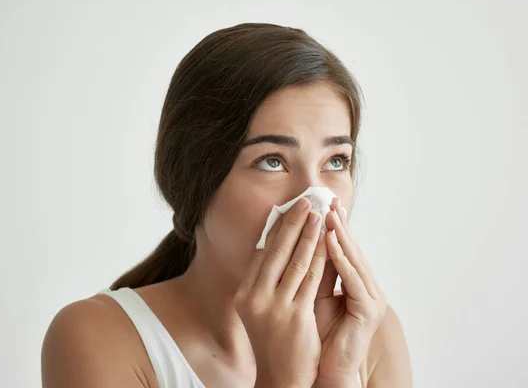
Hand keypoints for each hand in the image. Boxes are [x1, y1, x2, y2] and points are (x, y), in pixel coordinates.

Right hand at [234, 197, 327, 386]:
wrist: (282, 378)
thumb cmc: (275, 342)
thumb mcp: (261, 310)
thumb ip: (266, 282)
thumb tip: (275, 249)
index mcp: (244, 294)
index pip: (263, 254)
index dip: (277, 229)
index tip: (288, 210)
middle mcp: (254, 298)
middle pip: (277, 252)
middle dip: (293, 223)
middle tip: (305, 202)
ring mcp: (274, 307)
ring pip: (296, 261)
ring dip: (310, 235)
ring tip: (319, 215)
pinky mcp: (295, 316)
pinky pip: (312, 279)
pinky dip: (321, 257)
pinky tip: (328, 242)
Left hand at [313, 198, 386, 385]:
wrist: (323, 370)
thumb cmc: (316, 334)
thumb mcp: (312, 293)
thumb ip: (311, 270)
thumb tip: (295, 242)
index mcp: (354, 283)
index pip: (342, 249)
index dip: (332, 227)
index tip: (321, 205)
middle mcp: (367, 287)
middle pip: (351, 250)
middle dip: (339, 225)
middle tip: (329, 201)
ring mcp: (371, 298)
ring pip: (354, 260)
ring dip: (341, 236)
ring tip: (329, 215)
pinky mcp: (369, 310)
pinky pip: (353, 280)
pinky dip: (342, 260)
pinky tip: (331, 242)